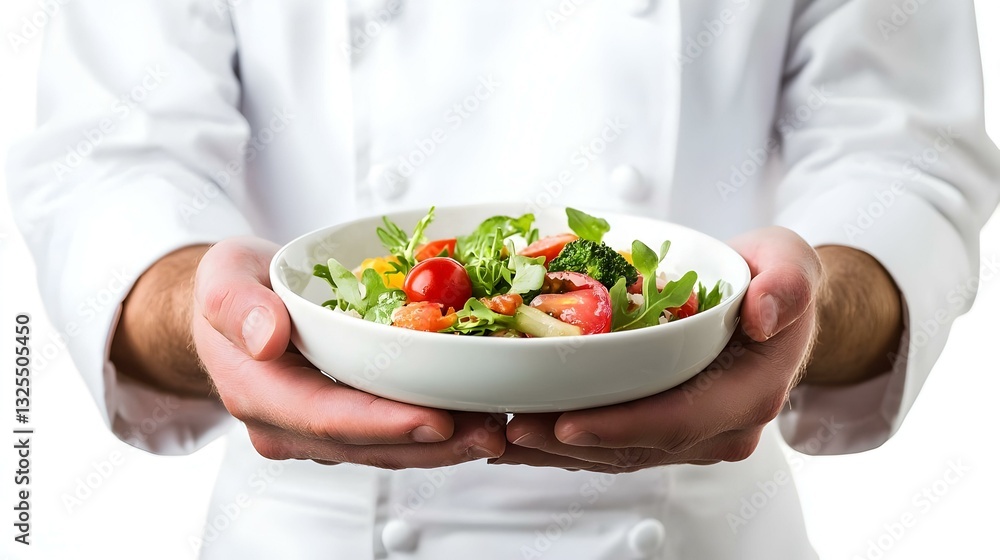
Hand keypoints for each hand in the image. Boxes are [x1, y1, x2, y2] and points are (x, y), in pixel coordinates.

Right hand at [119, 236, 504, 467]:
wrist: (236, 305)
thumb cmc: (232, 288)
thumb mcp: (222, 278)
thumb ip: (237, 307)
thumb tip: (266, 338)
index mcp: (259, 393)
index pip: (328, 417)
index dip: (387, 423)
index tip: (440, 418)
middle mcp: (289, 425)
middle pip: (370, 445)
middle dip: (434, 443)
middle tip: (493, 430)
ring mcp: (318, 431)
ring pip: (387, 449)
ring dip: (445, 444)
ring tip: (497, 427)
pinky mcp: (345, 423)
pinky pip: (391, 434)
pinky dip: (435, 428)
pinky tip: (475, 414)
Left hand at [494, 227, 822, 471]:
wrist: (769, 305)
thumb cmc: (771, 280)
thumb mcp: (788, 263)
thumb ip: (786, 284)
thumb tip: (763, 313)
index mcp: (747, 393)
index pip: (678, 419)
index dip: (619, 426)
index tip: (566, 423)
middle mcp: (717, 428)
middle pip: (633, 446)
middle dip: (567, 443)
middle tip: (509, 428)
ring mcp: (687, 435)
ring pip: (612, 454)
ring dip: (553, 451)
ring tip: (496, 435)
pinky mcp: (659, 431)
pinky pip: (606, 444)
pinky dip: (560, 442)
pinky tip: (516, 434)